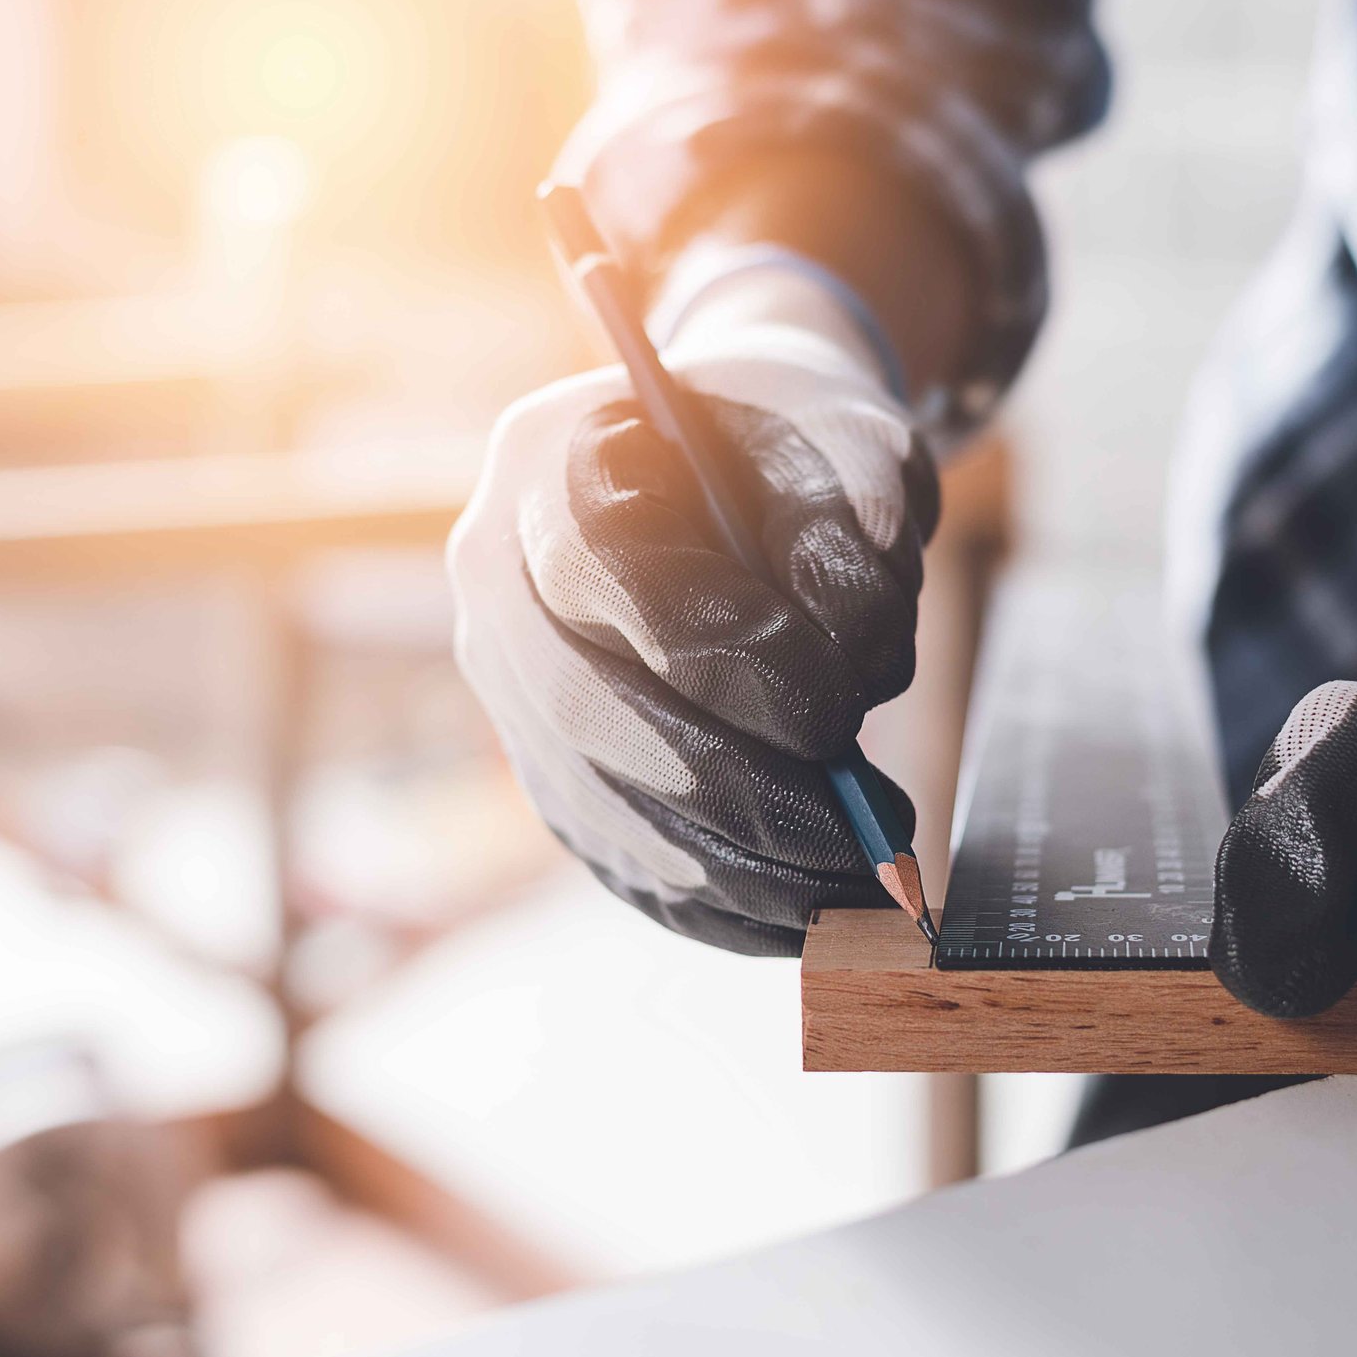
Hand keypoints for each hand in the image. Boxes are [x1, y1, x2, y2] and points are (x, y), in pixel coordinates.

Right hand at [449, 261, 937, 953]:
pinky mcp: (546, 771)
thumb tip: (856, 664)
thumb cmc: (788, 453)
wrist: (727, 473)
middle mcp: (494, 582)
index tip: (838, 716)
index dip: (721, 657)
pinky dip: (718, 910)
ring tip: (860, 886)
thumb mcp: (844, 440)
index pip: (604, 570)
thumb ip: (857, 525)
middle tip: (862, 841)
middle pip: (589, 715)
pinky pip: (618, 863)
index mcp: (551, 461)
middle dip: (739, 796)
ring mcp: (507, 688)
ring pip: (601, 809)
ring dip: (739, 872)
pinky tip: (810, 915)